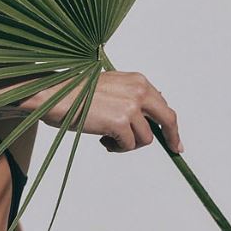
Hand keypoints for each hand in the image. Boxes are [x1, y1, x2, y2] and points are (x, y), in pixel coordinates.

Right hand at [29, 70, 182, 154]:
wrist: (55, 96)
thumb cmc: (76, 93)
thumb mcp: (111, 87)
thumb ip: (131, 97)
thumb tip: (150, 118)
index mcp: (137, 80)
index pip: (163, 104)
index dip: (169, 124)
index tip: (173, 138)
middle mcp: (138, 91)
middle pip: (168, 119)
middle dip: (172, 136)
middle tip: (176, 149)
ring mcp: (131, 107)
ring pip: (146, 138)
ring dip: (129, 143)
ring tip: (109, 138)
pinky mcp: (120, 122)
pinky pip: (129, 145)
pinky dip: (117, 147)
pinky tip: (103, 139)